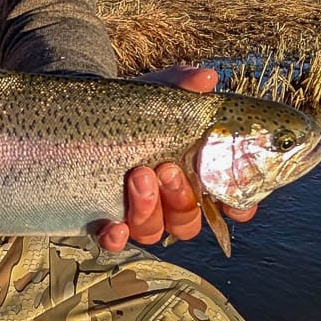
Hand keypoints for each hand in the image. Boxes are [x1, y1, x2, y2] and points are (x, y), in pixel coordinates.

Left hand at [96, 65, 258, 252]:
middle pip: (188, 220)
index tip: (235, 204)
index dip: (236, 207)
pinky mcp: (104, 220)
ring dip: (149, 209)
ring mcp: (137, 212)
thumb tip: (205, 78)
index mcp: (193, 174)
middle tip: (167, 168)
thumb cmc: (134, 107)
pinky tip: (113, 224)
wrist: (84, 114)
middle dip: (181, 198)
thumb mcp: (157, 93)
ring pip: (154, 230)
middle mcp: (169, 199)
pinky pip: (114, 242)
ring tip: (138, 175)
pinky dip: (116, 238)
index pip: (227, 202)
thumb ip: (181, 85)